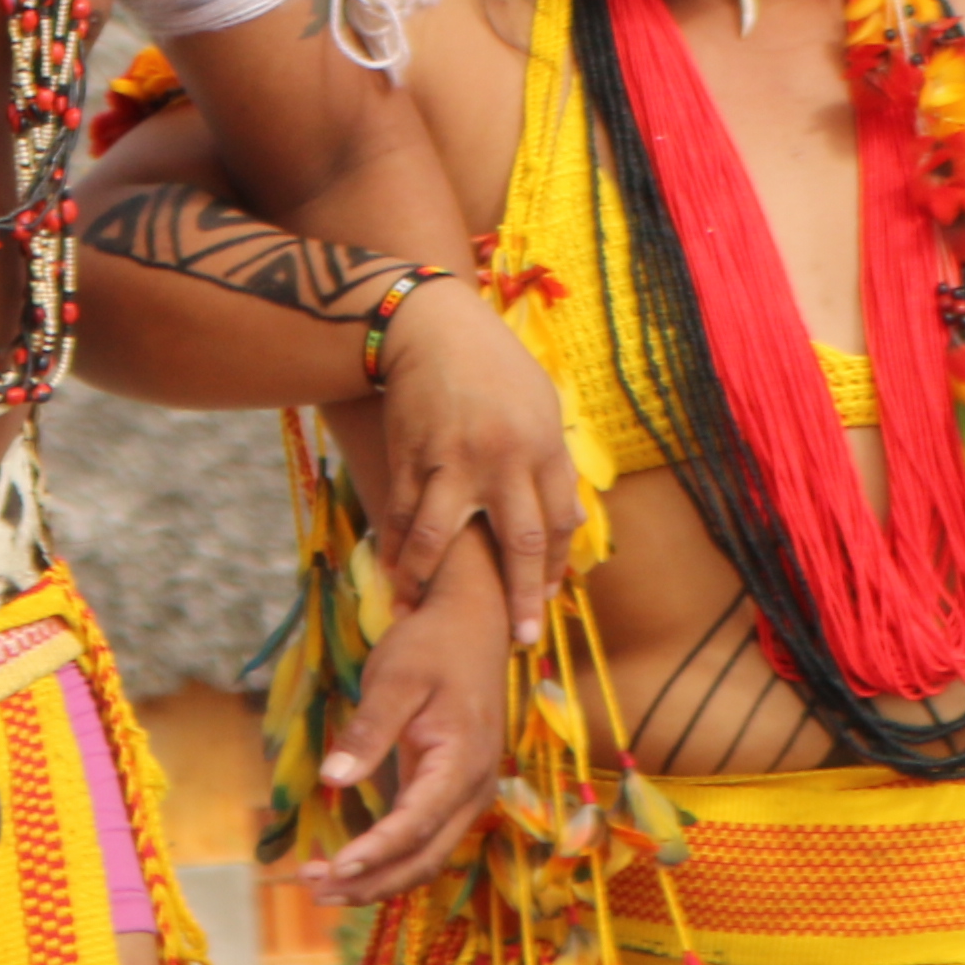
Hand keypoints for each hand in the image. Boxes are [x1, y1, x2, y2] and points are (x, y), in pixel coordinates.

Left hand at [303, 533, 510, 908]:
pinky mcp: (454, 790)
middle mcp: (475, 788)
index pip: (416, 824)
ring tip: (323, 886)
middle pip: (426, 857)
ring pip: (428, 856)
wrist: (474, 624)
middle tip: (314, 888)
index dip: (375, 852)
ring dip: (379, 878)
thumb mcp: (395, 678)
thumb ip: (368, 730)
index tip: (334, 867)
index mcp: (463, 762)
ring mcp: (469, 793)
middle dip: (372, 881)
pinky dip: (391, 859)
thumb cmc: (433, 645)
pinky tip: (353, 865)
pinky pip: (426, 839)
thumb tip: (334, 779)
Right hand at [368, 291, 582, 613]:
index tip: (547, 599)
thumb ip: (552, 464)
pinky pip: (404, 513)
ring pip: (443, 536)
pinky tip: (393, 575)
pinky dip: (396, 548)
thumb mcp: (540, 406)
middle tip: (521, 639)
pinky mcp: (410, 455)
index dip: (553, 568)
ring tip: (420, 614)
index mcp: (541, 447)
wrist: (429, 326)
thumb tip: (571, 522)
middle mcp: (502, 458)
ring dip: (431, 581)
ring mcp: (452, 458)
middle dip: (521, 595)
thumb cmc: (492, 366)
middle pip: (517, 540)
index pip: (556, 523)